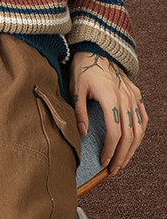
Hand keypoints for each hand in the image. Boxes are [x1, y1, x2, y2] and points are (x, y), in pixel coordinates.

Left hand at [69, 52, 147, 175]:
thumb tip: (81, 134)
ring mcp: (133, 96)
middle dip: (121, 155)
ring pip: (139, 129)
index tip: (103, 162)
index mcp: (110, 98)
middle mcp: (125, 99)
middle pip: (129, 135)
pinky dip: (140, 133)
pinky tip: (134, 143)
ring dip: (132, 148)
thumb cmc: (83, 69)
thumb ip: (79, 112)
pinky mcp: (136, 94)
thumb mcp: (75, 89)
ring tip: (122, 161)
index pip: (114, 132)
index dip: (110, 150)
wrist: (96, 49)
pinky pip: (143, 118)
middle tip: (113, 169)